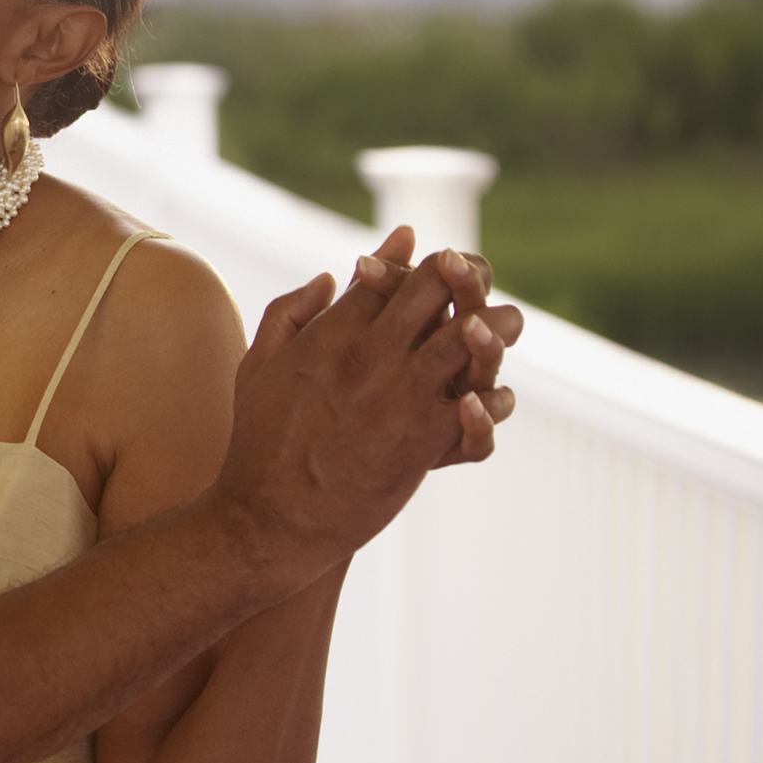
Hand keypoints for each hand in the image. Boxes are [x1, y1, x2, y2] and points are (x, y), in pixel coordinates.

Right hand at [216, 226, 522, 569]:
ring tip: (507, 323)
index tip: (424, 247)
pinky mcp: (424, 439)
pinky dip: (491, 399)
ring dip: (494, 326)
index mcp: (330, 333)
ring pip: (468, 339)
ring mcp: (401, 395)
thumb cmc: (257, 442)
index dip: (408, 257)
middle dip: (460, 274)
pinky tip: (491, 395)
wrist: (270, 515)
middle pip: (432, 290)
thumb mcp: (256, 366)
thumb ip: (288, 313)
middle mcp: (369, 354)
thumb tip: (328, 277)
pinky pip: (476, 407)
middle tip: (476, 274)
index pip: (383, 274)